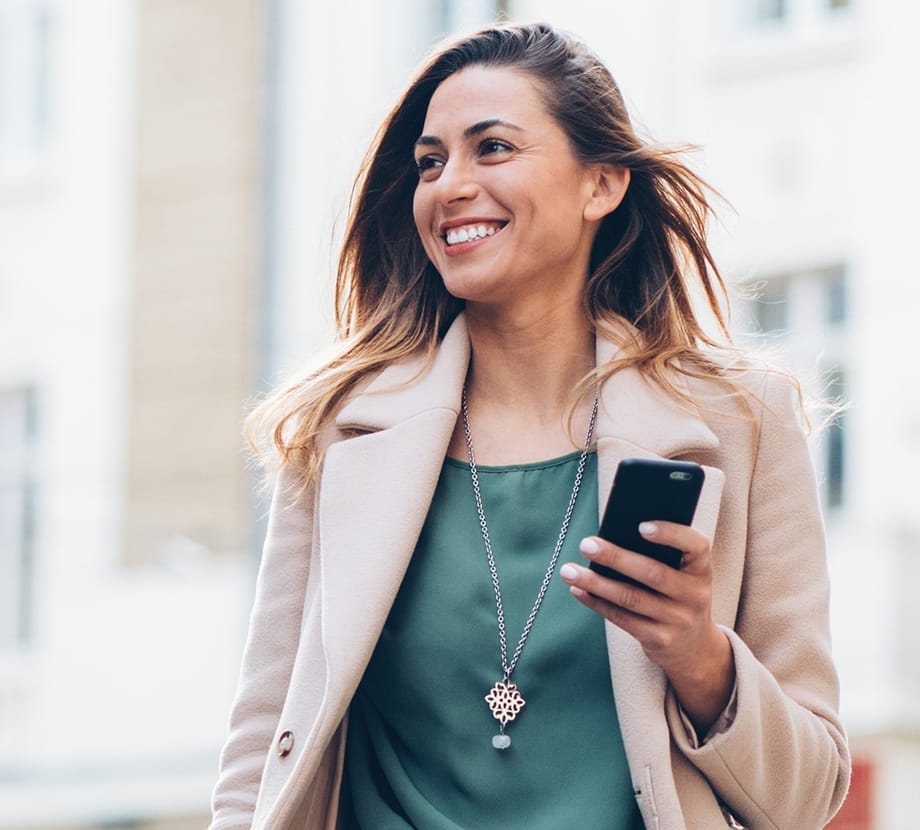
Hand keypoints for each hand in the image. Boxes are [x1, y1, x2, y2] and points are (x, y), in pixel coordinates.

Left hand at [559, 521, 734, 734]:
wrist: (694, 647)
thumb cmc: (678, 594)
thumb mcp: (683, 574)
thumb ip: (661, 555)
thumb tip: (612, 535)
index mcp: (701, 569)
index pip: (696, 546)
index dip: (671, 534)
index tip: (641, 526)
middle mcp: (694, 595)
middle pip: (653, 573)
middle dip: (616, 558)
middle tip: (586, 544)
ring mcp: (678, 620)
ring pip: (631, 598)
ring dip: (596, 583)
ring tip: (569, 571)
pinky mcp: (659, 640)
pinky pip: (622, 619)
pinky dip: (597, 603)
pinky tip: (578, 591)